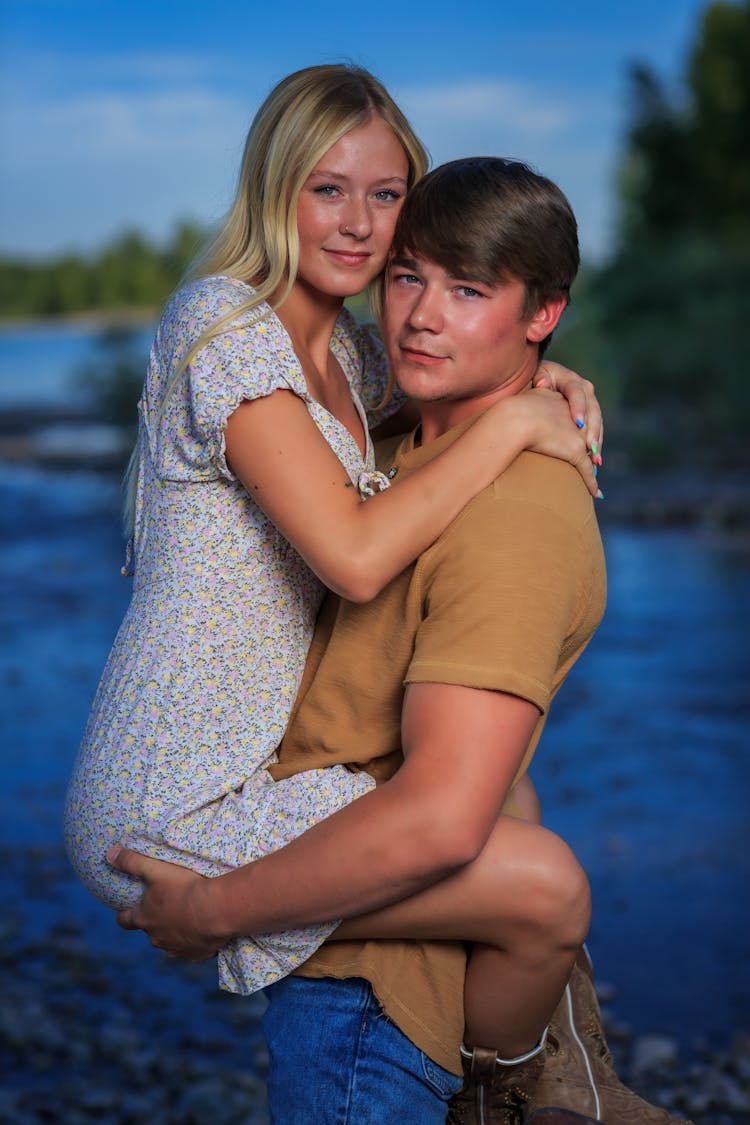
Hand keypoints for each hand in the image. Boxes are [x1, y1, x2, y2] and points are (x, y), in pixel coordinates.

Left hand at [107, 846, 221, 961]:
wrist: (216, 910)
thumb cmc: (184, 888)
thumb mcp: (155, 870)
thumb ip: (131, 862)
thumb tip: (109, 853)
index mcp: (144, 919)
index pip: (125, 920)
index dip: (124, 915)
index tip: (125, 911)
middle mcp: (156, 939)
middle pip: (149, 932)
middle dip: (155, 922)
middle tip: (167, 908)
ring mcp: (176, 949)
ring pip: (170, 943)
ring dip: (175, 933)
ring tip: (188, 919)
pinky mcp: (195, 956)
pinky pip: (191, 951)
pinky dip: (194, 942)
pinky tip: (203, 931)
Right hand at [512, 388, 600, 496]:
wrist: (516, 418)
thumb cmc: (515, 410)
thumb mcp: (534, 396)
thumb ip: (541, 393)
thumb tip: (541, 385)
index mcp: (567, 402)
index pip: (580, 417)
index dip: (583, 431)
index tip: (584, 442)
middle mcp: (577, 417)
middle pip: (589, 435)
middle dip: (593, 449)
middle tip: (595, 462)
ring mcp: (578, 434)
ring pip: (591, 454)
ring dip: (593, 467)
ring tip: (594, 479)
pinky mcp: (575, 450)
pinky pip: (586, 469)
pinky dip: (591, 483)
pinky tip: (596, 494)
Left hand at [532, 360, 603, 461]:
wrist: (539, 385)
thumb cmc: (535, 381)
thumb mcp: (537, 375)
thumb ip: (540, 377)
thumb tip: (543, 384)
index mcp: (571, 380)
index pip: (577, 393)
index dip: (579, 408)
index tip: (578, 424)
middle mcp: (584, 390)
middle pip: (592, 411)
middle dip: (593, 431)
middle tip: (590, 448)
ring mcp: (588, 403)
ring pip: (596, 423)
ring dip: (597, 442)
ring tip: (595, 459)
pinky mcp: (588, 416)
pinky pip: (594, 431)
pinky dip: (594, 445)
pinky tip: (594, 460)